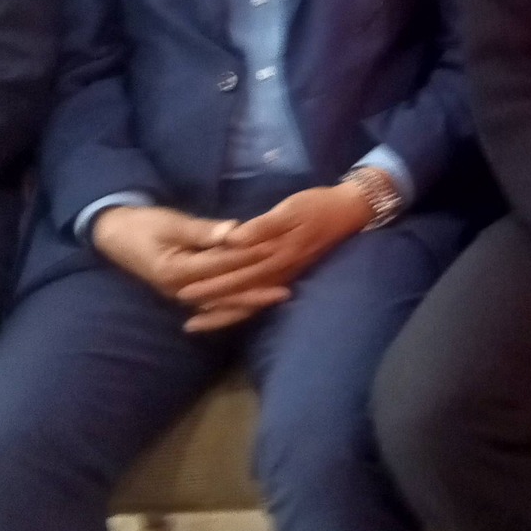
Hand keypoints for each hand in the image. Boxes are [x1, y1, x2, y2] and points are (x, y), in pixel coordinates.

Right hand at [91, 204, 290, 324]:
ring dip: (249, 301)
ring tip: (279, 297)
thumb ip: (202, 230)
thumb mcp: (171, 223)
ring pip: (221, 303)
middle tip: (286, 288)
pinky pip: (214, 304)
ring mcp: (181, 296)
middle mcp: (180, 290)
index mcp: (176, 271)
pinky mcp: (184, 294)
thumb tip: (233, 232)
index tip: (273, 250)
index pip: (220, 265)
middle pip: (225, 291)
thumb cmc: (144, 225)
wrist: (115, 236)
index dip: (247, 257)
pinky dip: (234, 305)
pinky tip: (254, 305)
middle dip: (255, 289)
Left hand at [174, 183, 370, 330]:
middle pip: (238, 292)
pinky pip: (260, 299)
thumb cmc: (316, 206)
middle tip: (182, 316)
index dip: (209, 283)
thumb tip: (233, 239)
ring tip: (197, 324)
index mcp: (274, 254)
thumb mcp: (289, 209)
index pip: (235, 273)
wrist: (348, 212)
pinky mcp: (288, 275)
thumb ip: (262, 227)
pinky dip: (242, 307)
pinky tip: (229, 311)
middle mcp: (277, 271)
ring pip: (249, 303)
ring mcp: (283, 276)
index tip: (182, 289)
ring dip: (223, 314)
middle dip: (209, 303)